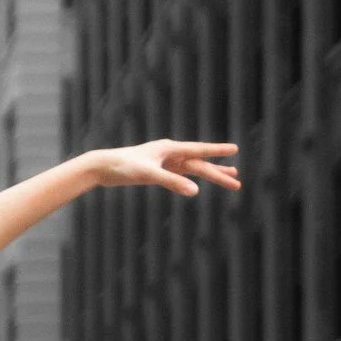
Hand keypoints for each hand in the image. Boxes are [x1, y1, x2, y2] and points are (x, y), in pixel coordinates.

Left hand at [86, 140, 240, 197]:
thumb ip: (172, 183)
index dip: (218, 151)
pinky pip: (181, 175)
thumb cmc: (123, 167)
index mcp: (170, 149)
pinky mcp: (158, 171)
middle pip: (200, 164)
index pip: (200, 150)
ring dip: (210, 174)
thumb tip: (195, 192)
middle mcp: (170, 153)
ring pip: (193, 169)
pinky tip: (200, 181)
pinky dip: (192, 178)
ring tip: (229, 177)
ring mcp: (165, 162)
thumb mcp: (149, 175)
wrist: (103, 166)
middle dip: (219, 173)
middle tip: (237, 182)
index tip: (235, 150)